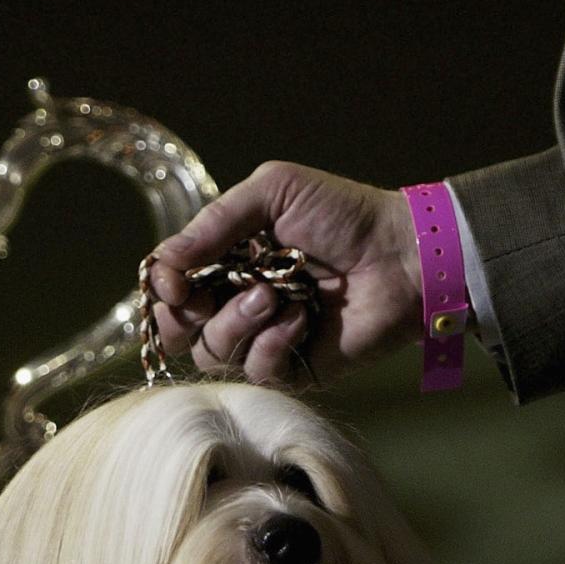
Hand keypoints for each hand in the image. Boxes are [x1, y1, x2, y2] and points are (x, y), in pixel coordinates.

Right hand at [146, 162, 421, 385]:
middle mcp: (239, 299)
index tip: (172, 282)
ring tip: (274, 295)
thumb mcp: (273, 192)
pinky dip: (274, 343)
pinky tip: (303, 318)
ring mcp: (265, 336)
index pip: (172, 285)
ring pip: (213, 353)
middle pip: (179, 329)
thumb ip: (214, 222)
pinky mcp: (295, 367)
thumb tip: (161, 263)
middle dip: (184, 315)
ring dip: (237, 322)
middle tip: (204, 297)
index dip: (162, 288)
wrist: (402, 253)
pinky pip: (258, 371)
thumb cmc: (343, 215)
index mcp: (228, 258)